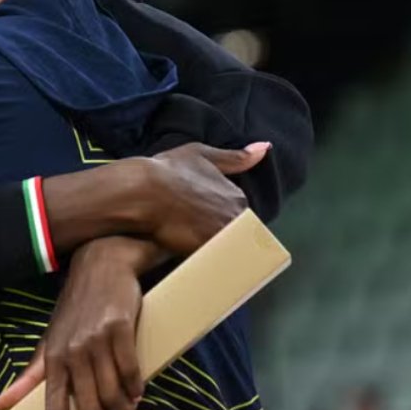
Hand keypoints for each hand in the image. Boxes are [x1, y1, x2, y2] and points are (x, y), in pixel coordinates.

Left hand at [0, 238, 149, 409]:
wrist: (101, 265)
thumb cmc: (74, 309)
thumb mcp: (48, 341)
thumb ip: (29, 377)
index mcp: (51, 360)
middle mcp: (71, 352)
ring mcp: (96, 341)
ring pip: (114, 396)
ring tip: (127, 408)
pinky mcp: (120, 329)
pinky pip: (132, 373)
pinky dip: (137, 389)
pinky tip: (137, 391)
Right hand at [137, 141, 269, 254]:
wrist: (144, 191)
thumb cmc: (168, 170)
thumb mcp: (201, 154)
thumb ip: (235, 157)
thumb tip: (266, 147)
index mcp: (238, 197)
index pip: (237, 217)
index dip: (218, 219)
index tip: (201, 218)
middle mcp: (237, 218)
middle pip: (233, 235)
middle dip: (219, 235)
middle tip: (193, 233)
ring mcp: (223, 237)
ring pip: (224, 249)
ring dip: (214, 250)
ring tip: (189, 246)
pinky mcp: (207, 252)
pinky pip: (211, 262)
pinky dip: (204, 261)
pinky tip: (188, 256)